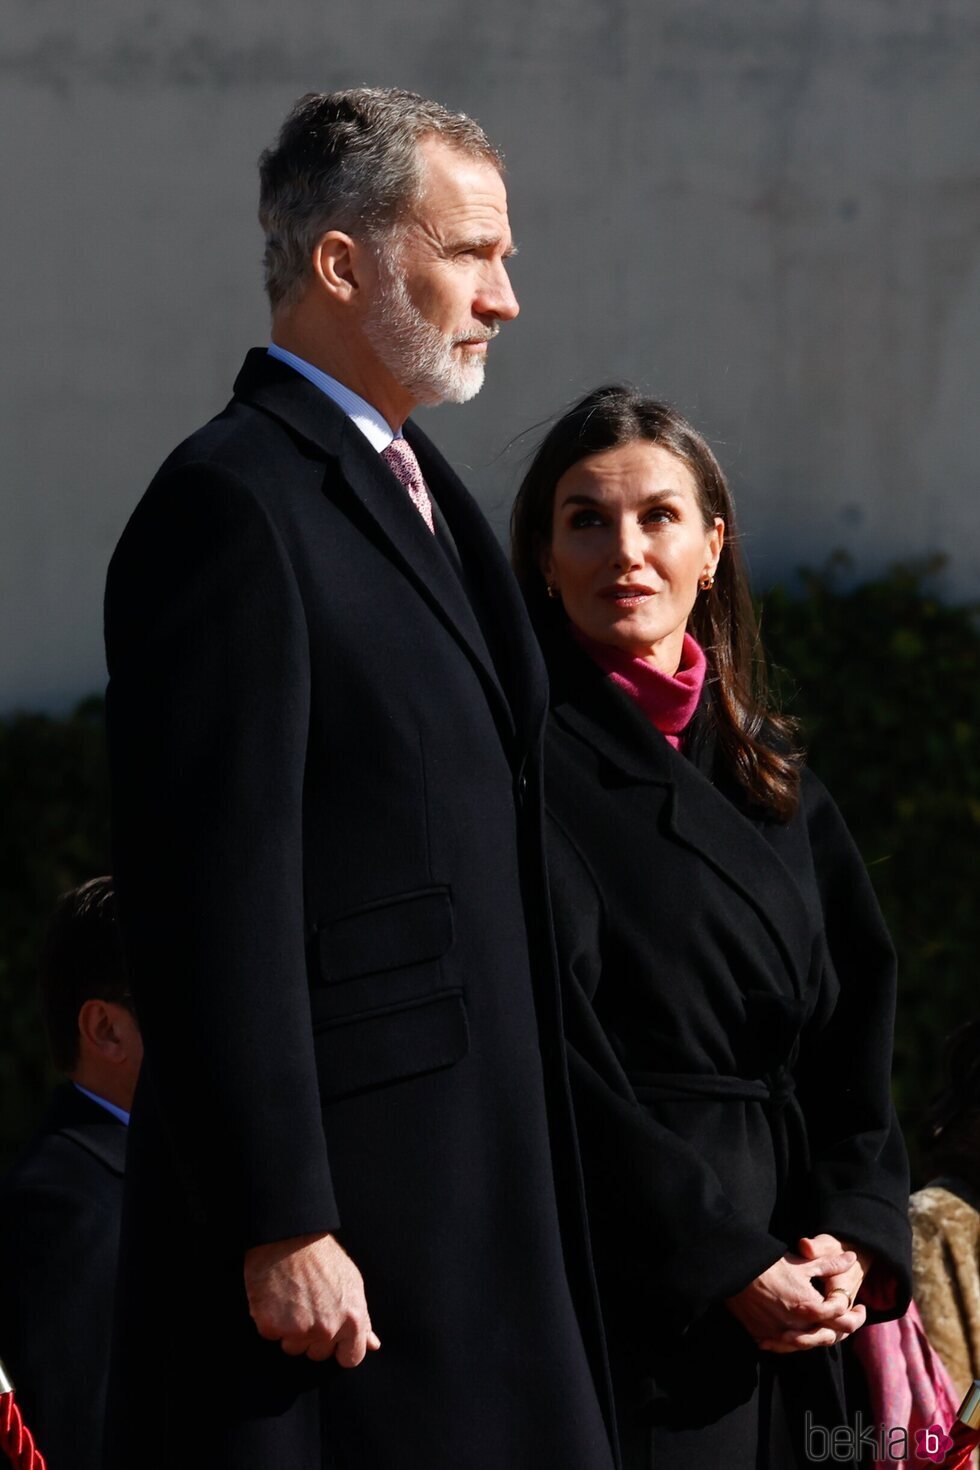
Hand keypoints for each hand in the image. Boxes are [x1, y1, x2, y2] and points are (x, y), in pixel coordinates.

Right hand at [244, 1231, 380, 1366]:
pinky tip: (276, 1297)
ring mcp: (299, 1331)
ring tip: (292, 1299)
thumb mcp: (352, 1282)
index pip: (351, 1358)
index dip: (340, 1348)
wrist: (289, 1236)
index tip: (332, 1336)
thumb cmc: (322, 1257)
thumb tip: (373, 1344)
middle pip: (319, 1354)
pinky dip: (271, 1320)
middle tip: (308, 1305)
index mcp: (353, 1320)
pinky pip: (272, 1336)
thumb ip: (363, 1318)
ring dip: (290, 1331)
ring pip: (293, 1347)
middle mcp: (327, 1330)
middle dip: (313, 1336)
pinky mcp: (272, 1327)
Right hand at [725, 1245, 862, 1353]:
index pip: (843, 1319)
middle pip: (829, 1336)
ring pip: (810, 1344)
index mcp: (810, 1308)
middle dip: (843, 1329)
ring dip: (822, 1336)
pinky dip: (797, 1341)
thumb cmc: (770, 1265)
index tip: (860, 1307)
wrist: (735, 1271)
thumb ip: (830, 1264)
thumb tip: (851, 1258)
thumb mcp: (802, 1262)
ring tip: (827, 1325)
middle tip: (849, 1318)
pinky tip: (799, 1332)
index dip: (856, 1314)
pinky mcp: (763, 1337)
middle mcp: (798, 1326)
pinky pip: (786, 1347)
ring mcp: (780, 1335)